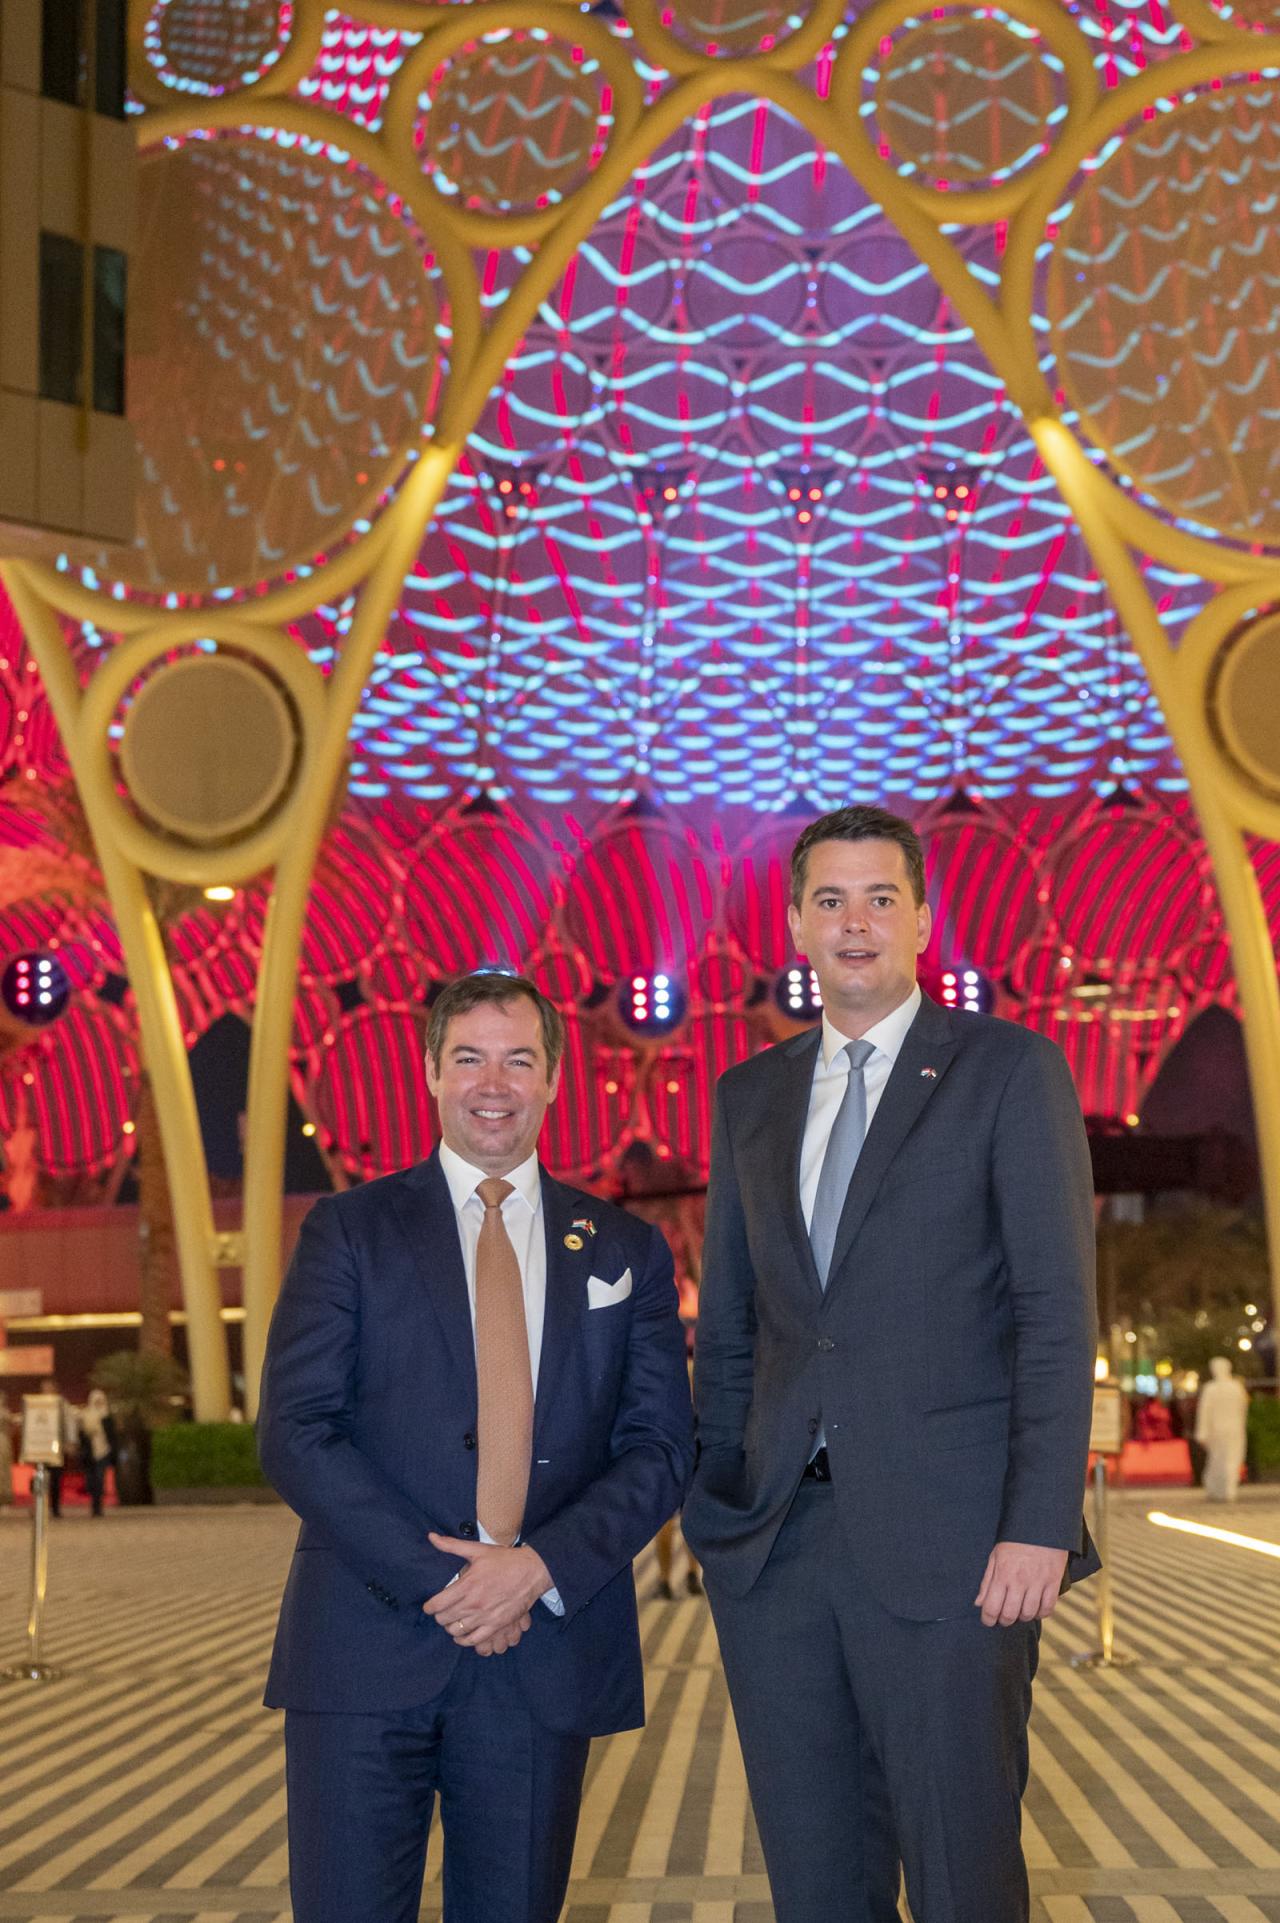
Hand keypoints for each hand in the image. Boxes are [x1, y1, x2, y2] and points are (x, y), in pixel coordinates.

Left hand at [424, 1536, 553, 1653]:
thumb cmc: (504, 1559)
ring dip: (451, 1627)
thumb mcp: (477, 1549)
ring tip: (453, 1621)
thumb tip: (431, 1537)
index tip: (429, 1606)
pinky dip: (464, 1640)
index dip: (429, 1607)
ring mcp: (485, 1616)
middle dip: (439, 1616)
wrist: (531, 1571)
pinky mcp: (496, 1625)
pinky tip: (463, 1635)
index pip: (437, 1604)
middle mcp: (474, 1603)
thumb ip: (451, 1545)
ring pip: (456, 1631)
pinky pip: (473, 1640)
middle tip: (443, 1612)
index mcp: (467, 1584)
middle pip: (444, 1619)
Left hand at [974, 1541, 1067, 1626]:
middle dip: (1004, 1621)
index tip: (988, 1620)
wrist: (1041, 1524)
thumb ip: (987, 1581)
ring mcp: (1037, 1582)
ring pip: (1029, 1614)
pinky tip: (1036, 1608)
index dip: (988, 1619)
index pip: (991, 1607)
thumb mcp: (995, 1556)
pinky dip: (1041, 1613)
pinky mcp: (1053, 1582)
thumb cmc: (1015, 1540)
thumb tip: (979, 1603)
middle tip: (1003, 1618)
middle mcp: (1019, 1581)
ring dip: (1022, 1617)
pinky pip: (1048, 1608)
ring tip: (1019, 1611)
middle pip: (1010, 1615)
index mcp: (1002, 1574)